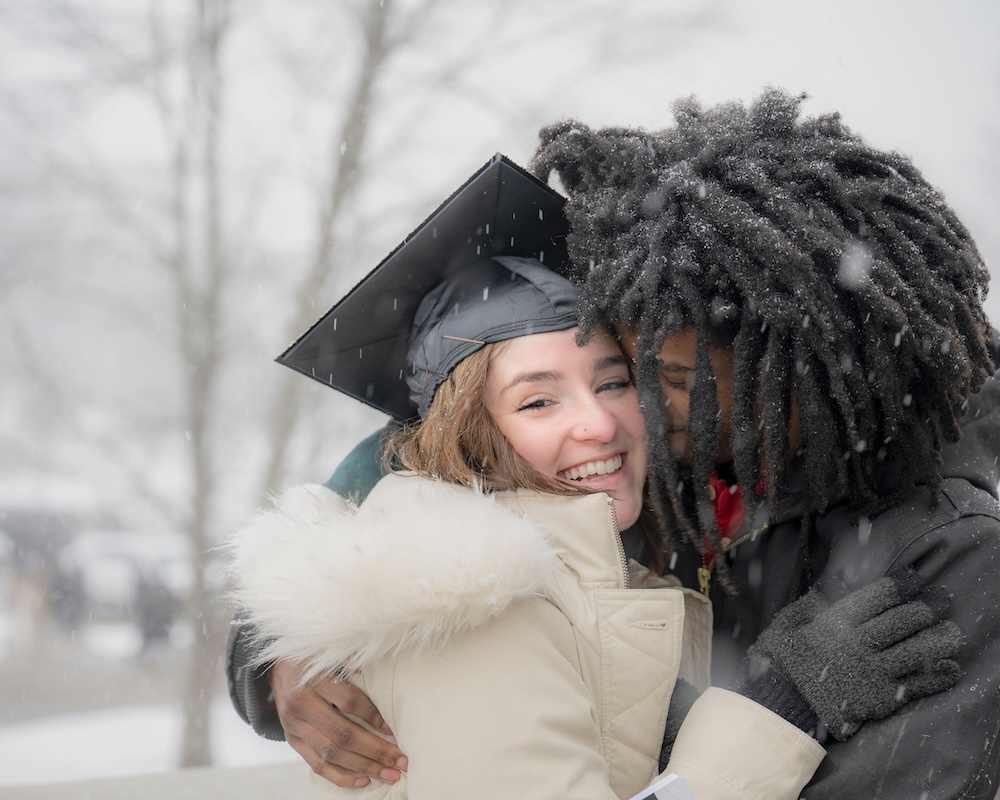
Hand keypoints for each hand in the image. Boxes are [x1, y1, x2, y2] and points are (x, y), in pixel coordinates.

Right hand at [269, 659, 407, 786]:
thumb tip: (366, 667)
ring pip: (331, 754)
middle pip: (342, 734)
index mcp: (311, 680)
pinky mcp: (293, 741)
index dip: (372, 715)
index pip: (347, 701)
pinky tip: (363, 780)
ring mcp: (294, 727)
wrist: (274, 667)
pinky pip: (316, 765)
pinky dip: (340, 776)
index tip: (392, 729)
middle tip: (401, 760)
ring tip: (389, 774)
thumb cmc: (309, 657)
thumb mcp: (324, 650)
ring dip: (363, 767)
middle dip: (375, 750)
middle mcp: (300, 706)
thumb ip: (346, 657)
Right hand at [744, 570, 962, 740]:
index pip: (877, 598)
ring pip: (915, 652)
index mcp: (836, 623)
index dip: (900, 586)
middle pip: (901, 622)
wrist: (780, 705)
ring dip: (938, 640)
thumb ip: (811, 602)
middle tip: (943, 600)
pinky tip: (951, 669)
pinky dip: (936, 677)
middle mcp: (857, 645)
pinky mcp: (879, 698)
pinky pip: (915, 685)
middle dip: (926, 608)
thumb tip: (833, 581)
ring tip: (953, 632)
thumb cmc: (781, 662)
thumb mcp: (787, 624)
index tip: (915, 579)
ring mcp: (871, 673)